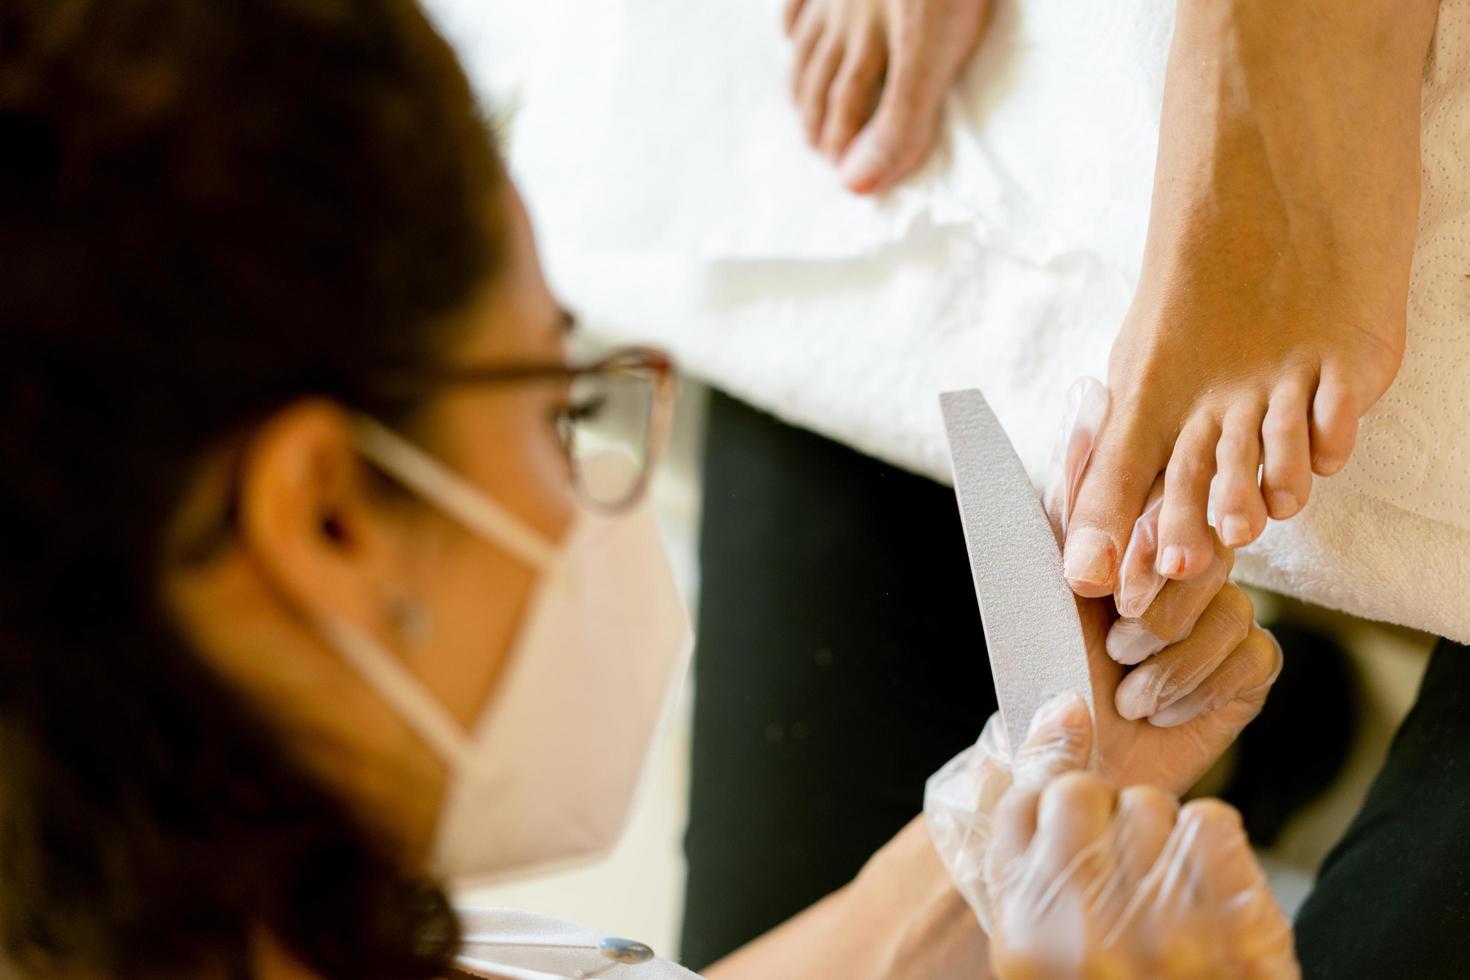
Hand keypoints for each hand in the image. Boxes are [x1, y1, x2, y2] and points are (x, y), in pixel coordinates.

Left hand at [926, 503, 1277, 934]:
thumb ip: (1070, 500)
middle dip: (1154, 615)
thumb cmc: (1045, 666)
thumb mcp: (1044, 576)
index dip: (1147, 547)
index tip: (1114, 595)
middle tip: (1116, 649)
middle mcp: (1185, 566)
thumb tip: (1087, 403)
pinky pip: (1250, 654)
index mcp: (1136, 536)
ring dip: (1167, 664)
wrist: (1069, 755)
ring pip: (1230, 609)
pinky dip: (1194, 689)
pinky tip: (1159, 709)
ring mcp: (1224, 612)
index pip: (1166, 506)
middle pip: (1208, 556)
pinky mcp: (1251, 663)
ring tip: (1126, 691)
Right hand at [983, 705, 1298, 978]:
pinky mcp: (1241, 927)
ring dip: (1157, 835)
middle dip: (1100, 816)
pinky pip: (1211, 821)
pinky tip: (1206, 888)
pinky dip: (1210, 844)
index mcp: (1026, 940)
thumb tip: (1056, 717)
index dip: (1047, 805)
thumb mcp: (1044, 953)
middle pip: (1080, 793)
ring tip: (1165, 891)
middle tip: (1121, 868)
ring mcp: (1167, 930)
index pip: (1019, 808)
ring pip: (1150, 803)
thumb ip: (1031, 858)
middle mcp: (1088, 931)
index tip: (1068, 816)